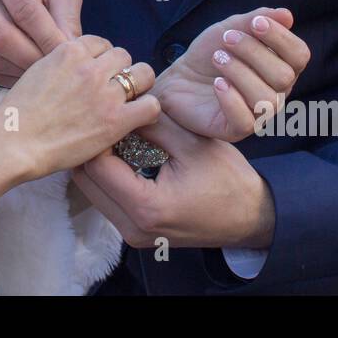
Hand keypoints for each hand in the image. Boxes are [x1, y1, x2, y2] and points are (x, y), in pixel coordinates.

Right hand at [0, 0, 83, 86]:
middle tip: (54, 70)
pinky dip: (4, 76)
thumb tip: (68, 53)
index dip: (47, 38)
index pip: (25, 11)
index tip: (67, 56)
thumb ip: (67, 20)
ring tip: (42, 73)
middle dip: (31, 59)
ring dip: (18, 71)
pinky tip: (24, 75)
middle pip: (1, 36)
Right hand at [0, 35, 160, 181]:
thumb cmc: (18, 113)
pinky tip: (135, 119)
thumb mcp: (37, 71)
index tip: (97, 74)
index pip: (101, 43)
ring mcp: (105, 93)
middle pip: (123, 56)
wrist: (13, 141)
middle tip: (111, 90)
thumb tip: (78, 68)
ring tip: (128, 101)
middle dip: (119, 70)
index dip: (101, 59)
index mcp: (69, 51)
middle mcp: (90, 67)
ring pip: (143, 74)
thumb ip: (61, 64)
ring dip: (137, 86)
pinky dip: (147, 110)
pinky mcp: (115, 120)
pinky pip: (151, 105)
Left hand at [72, 112, 274, 249]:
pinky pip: (106, 200)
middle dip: (92, 148)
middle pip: (86, 182)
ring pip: (92, 192)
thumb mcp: (193, 144)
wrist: (251, 217)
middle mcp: (133, 227)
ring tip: (116, 135)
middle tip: (106, 120)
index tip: (108, 112)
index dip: (99, 135)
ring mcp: (133, 234)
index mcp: (147, 207)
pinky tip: (125, 154)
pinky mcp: (136, 232)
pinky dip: (109, 176)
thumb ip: (154, 124)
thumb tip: (123, 103)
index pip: (97, 166)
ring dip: (98, 162)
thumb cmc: (229, 180)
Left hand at [155, 7, 309, 140]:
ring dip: (239, 72)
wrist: (178, 78)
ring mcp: (258, 113)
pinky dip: (231, 98)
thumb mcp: (230, 28)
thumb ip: (256, 20)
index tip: (255, 23)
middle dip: (254, 52)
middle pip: (284, 76)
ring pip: (265, 99)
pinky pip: (246, 121)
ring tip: (217, 58)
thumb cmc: (210, 53)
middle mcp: (276, 93)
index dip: (281, 38)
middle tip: (227, 39)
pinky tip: (217, 83)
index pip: (300, 55)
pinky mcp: (236, 129)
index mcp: (281, 67)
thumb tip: (286, 15)